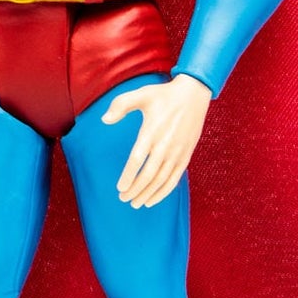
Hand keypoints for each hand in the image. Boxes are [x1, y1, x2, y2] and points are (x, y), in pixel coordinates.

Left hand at [103, 74, 212, 208]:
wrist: (193, 93)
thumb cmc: (164, 95)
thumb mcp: (141, 94)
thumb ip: (120, 105)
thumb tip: (104, 120)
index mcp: (152, 131)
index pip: (137, 160)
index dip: (128, 176)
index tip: (119, 188)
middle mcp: (165, 145)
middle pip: (148, 174)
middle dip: (135, 190)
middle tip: (123, 198)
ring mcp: (177, 151)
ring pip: (162, 179)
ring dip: (148, 194)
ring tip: (136, 203)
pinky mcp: (186, 155)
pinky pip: (175, 178)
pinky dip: (164, 191)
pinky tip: (153, 199)